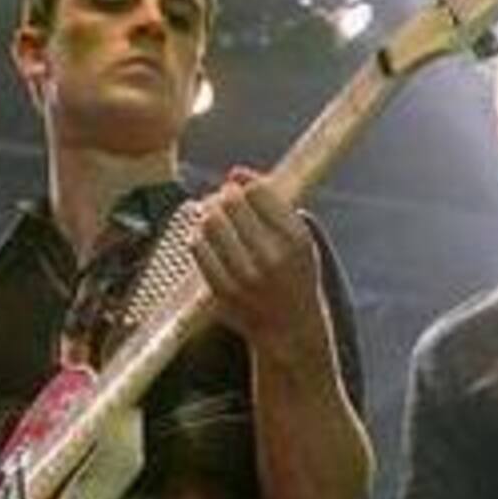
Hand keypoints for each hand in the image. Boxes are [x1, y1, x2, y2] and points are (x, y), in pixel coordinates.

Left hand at [189, 167, 331, 365]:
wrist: (290, 326)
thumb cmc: (295, 274)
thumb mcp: (300, 237)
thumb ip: (273, 202)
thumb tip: (236, 172)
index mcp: (295, 239)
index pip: (258, 191)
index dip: (246, 185)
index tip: (245, 192)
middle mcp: (271, 256)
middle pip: (230, 203)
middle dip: (224, 197)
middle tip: (226, 203)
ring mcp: (244, 275)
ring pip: (210, 222)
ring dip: (208, 214)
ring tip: (216, 219)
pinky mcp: (221, 289)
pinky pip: (198, 247)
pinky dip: (198, 237)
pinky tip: (209, 240)